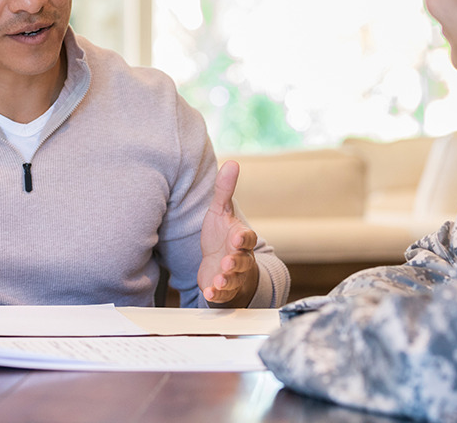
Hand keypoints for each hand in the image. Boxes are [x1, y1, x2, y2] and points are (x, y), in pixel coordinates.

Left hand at [197, 160, 258, 306]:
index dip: (243, 238)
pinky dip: (216, 294)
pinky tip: (209, 293)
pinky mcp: (222, 290)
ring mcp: (232, 275)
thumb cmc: (222, 236)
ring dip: (226, 279)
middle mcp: (240, 257)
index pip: (247, 237)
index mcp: (241, 238)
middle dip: (235, 261)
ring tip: (218, 280)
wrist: (221, 264)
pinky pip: (222, 294)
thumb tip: (232, 162)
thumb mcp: (221, 211)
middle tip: (227, 260)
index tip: (237, 237)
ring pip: (233, 278)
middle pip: (241, 260)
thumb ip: (225, 190)